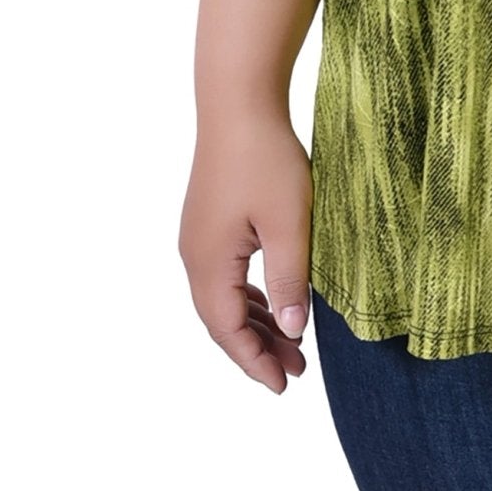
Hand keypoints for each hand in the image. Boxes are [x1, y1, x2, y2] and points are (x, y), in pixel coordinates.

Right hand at [179, 113, 314, 392]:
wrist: (239, 104)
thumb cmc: (266, 159)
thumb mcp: (290, 225)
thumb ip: (291, 281)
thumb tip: (293, 332)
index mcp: (209, 263)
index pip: (228, 330)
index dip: (255, 361)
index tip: (284, 386)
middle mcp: (194, 255)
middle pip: (222, 320)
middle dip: (257, 349)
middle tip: (296, 372)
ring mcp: (199, 238)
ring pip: (224, 298)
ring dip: (256, 322)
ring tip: (293, 344)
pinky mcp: (210, 221)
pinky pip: (226, 274)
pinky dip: (250, 296)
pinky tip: (275, 301)